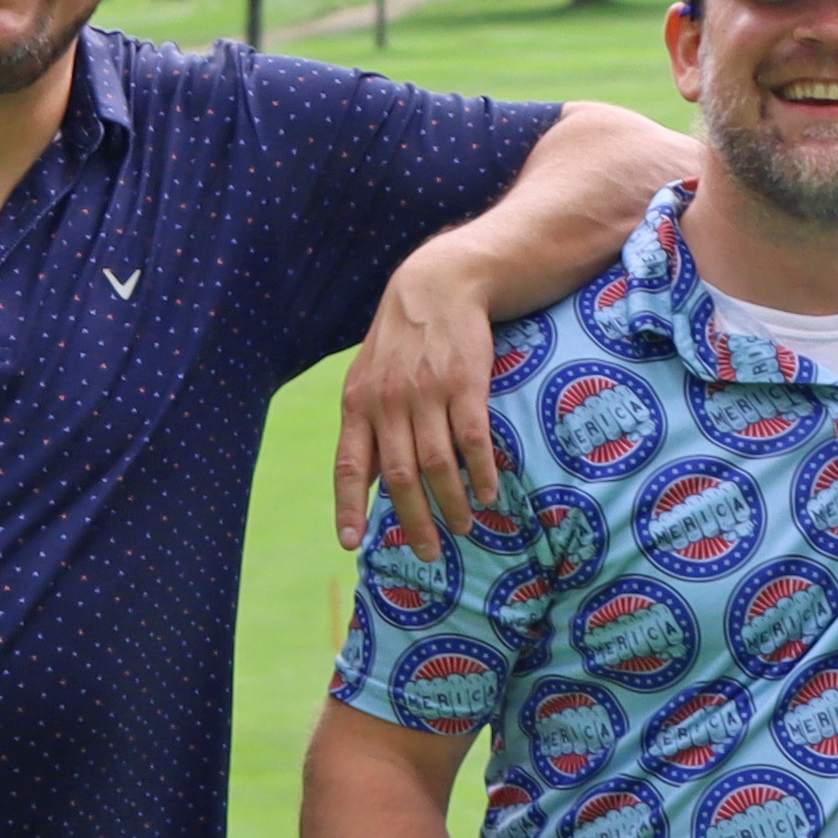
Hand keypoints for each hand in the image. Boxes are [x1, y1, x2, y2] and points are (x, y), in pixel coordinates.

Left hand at [329, 249, 516, 556]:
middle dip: (414, 522)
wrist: (440, 283)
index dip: (350, 506)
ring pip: (437, 465)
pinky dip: (480, 473)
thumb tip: (368, 480)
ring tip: (463, 527)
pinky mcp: (464, 383)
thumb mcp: (371, 376)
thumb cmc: (404, 340)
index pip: (350, 465)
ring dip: (451, 504)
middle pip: (400, 478)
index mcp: (358, 403)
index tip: (353, 543)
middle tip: (429, 553)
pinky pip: (472, 440)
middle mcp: (388, 402)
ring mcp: (426, 393)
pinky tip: (488, 493)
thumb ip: (368, 424)